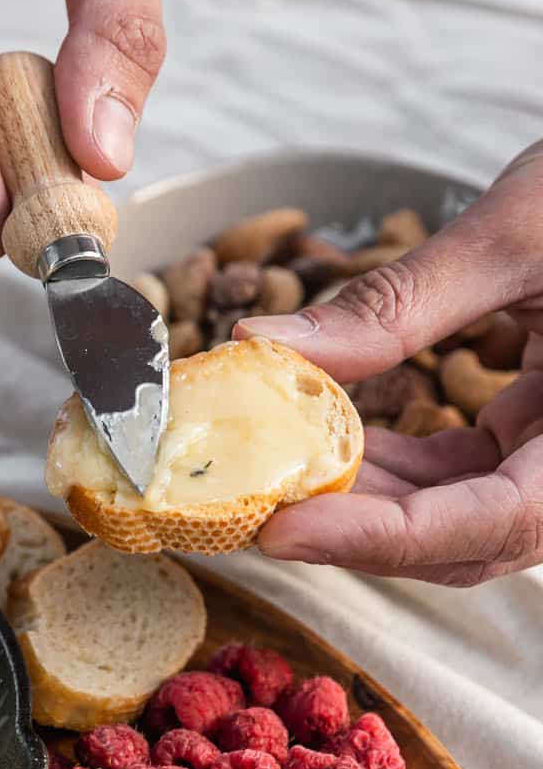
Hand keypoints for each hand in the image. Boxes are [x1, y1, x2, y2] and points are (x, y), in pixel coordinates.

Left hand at [238, 143, 542, 584]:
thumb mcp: (522, 228)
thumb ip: (399, 299)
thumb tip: (270, 343)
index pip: (490, 522)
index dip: (381, 539)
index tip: (285, 528)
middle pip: (467, 540)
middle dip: (355, 532)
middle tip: (251, 509)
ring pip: (458, 516)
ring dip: (364, 499)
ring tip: (276, 468)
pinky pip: (463, 476)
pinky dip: (392, 465)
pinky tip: (327, 436)